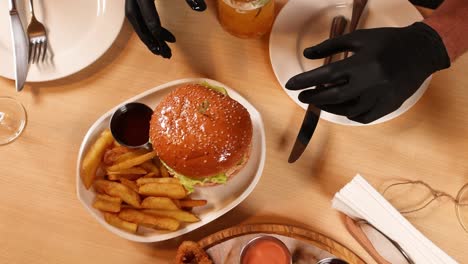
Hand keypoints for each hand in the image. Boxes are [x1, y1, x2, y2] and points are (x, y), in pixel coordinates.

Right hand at [125, 0, 205, 58]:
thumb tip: (202, 9)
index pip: (150, 20)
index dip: (161, 34)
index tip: (172, 41)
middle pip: (136, 21)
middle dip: (147, 39)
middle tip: (160, 53)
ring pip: (132, 17)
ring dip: (143, 33)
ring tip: (157, 48)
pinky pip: (134, 10)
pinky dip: (142, 22)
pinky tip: (154, 32)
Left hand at [286, 22, 449, 123]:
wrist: (421, 51)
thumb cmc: (387, 42)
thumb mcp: (359, 38)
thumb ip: (330, 45)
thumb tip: (306, 53)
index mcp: (362, 63)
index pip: (326, 75)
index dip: (305, 81)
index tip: (290, 85)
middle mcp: (371, 82)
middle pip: (333, 97)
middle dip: (314, 98)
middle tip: (302, 96)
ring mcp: (381, 97)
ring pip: (347, 110)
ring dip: (329, 107)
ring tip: (321, 99)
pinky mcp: (389, 106)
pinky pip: (363, 118)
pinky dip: (349, 114)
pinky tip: (343, 107)